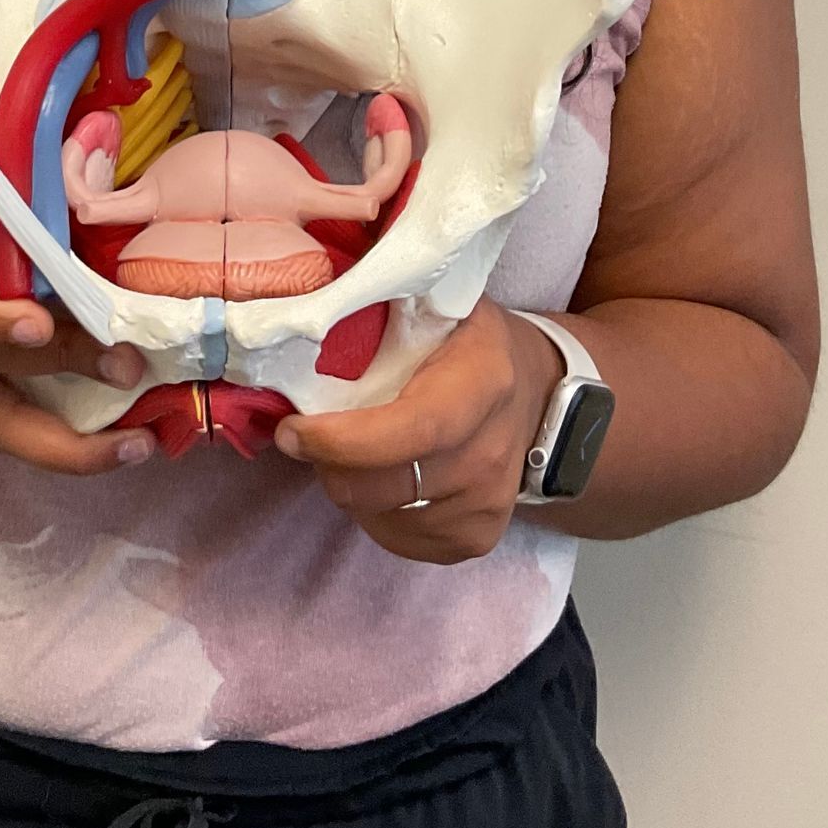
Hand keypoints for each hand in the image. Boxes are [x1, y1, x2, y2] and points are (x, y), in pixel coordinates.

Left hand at [272, 299, 562, 563]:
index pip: (411, 429)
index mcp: (482, 381)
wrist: (536, 395)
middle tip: (307, 432)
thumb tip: (303, 289)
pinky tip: (379, 474)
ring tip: (349, 447)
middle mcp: (491, 451)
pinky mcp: (477, 538)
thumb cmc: (467, 341)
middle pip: (383, 484)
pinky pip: (398, 539)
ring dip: (347, 483)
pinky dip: (373, 512)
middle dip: (327, 461)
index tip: (291, 430)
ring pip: (380, 514)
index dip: (342, 439)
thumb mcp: (437, 301)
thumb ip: (382, 297)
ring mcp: (487, 502)